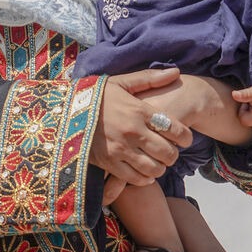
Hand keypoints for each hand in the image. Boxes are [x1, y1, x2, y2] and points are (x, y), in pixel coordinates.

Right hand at [89, 67, 192, 187]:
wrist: (65, 111)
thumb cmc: (97, 96)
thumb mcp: (121, 82)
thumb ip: (149, 79)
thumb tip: (176, 72)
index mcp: (139, 110)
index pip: (175, 129)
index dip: (186, 138)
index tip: (185, 139)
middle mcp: (133, 131)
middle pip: (168, 152)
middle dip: (174, 155)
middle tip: (171, 152)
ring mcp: (120, 149)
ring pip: (154, 169)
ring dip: (160, 168)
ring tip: (157, 162)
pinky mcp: (109, 163)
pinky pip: (136, 179)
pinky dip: (145, 179)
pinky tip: (144, 173)